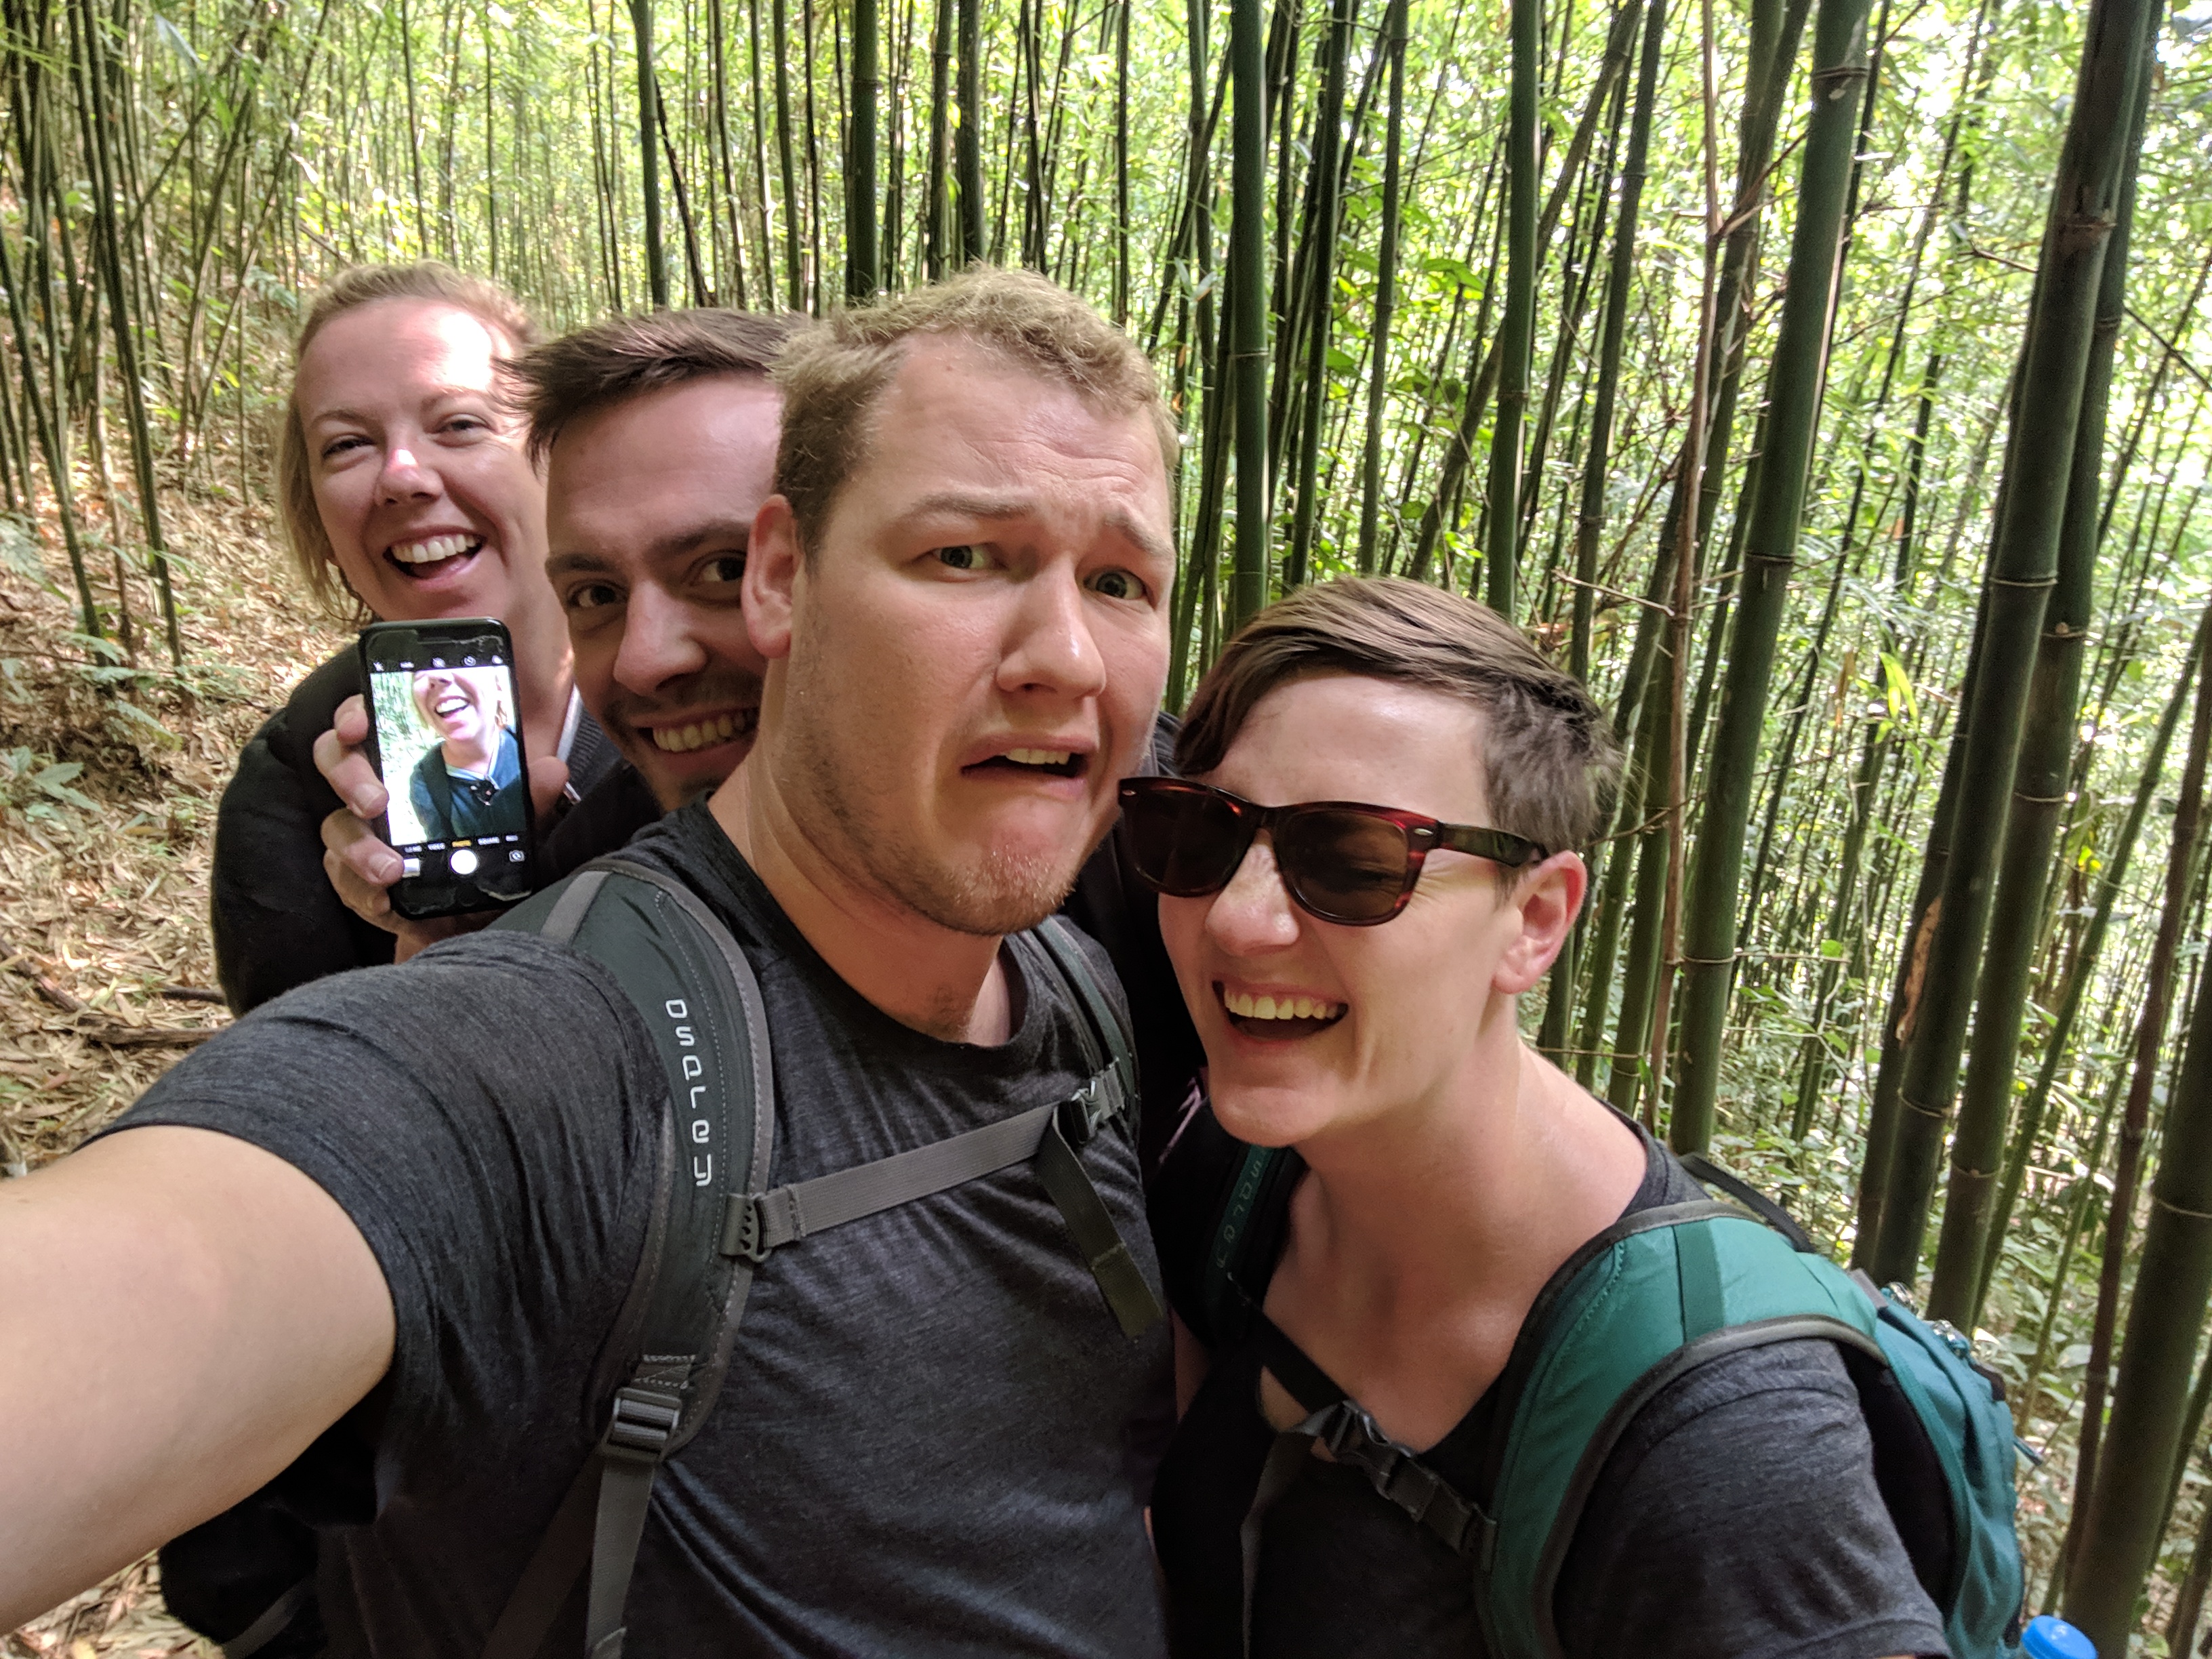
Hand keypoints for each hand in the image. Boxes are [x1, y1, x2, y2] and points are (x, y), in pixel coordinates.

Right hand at [315, 695, 570, 962]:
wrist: (478, 913)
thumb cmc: (486, 847)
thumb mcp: (515, 820)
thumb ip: (530, 795)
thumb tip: (552, 769)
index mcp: (408, 756)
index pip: (369, 719)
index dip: (355, 714)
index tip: (359, 724)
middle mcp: (378, 787)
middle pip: (337, 763)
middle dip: (351, 779)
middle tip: (375, 802)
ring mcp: (363, 833)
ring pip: (336, 827)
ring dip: (357, 847)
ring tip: (389, 868)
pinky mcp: (359, 878)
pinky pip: (343, 880)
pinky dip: (360, 890)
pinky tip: (383, 900)